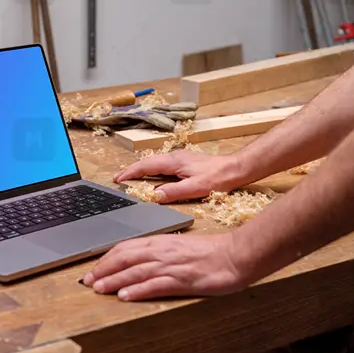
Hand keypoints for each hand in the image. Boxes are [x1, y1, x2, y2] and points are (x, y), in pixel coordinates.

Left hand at [82, 232, 250, 300]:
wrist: (235, 255)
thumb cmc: (210, 253)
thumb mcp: (179, 247)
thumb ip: (159, 253)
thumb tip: (139, 261)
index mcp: (160, 242)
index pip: (125, 248)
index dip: (106, 258)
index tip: (93, 268)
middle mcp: (161, 252)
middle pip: (124, 259)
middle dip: (103, 269)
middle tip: (87, 281)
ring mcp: (170, 266)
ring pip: (134, 272)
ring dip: (113, 280)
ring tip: (98, 288)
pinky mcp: (181, 280)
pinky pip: (154, 285)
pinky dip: (137, 290)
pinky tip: (125, 296)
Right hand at [114, 151, 244, 202]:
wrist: (236, 169)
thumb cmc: (218, 178)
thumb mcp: (195, 188)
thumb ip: (173, 192)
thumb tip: (154, 195)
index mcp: (173, 161)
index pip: (145, 166)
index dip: (130, 172)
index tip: (117, 179)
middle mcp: (174, 156)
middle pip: (147, 162)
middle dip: (131, 170)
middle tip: (118, 179)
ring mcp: (180, 158)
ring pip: (154, 162)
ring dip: (141, 169)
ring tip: (130, 178)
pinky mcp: (185, 162)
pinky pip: (162, 164)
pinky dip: (151, 169)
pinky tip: (151, 175)